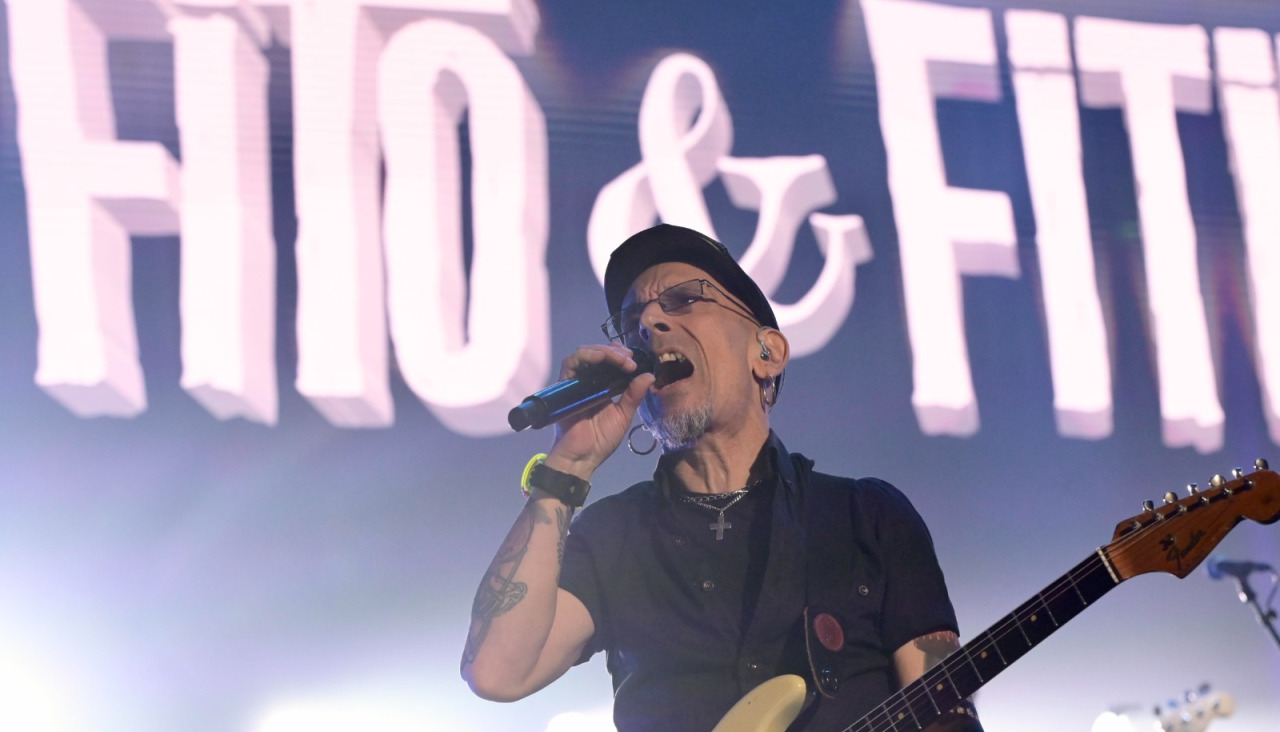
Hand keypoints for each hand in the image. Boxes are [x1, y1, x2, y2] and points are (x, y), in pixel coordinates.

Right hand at [543, 343, 654, 479]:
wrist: (583, 457)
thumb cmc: (602, 439)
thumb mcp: (624, 415)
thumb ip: (634, 395)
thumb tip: (649, 375)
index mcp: (603, 387)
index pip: (610, 361)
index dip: (621, 354)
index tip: (635, 358)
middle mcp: (589, 381)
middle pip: (598, 353)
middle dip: (615, 351)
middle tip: (629, 359)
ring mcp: (576, 382)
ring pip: (585, 353)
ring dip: (603, 351)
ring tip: (620, 358)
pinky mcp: (565, 385)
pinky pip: (570, 363)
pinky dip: (585, 355)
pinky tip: (600, 357)